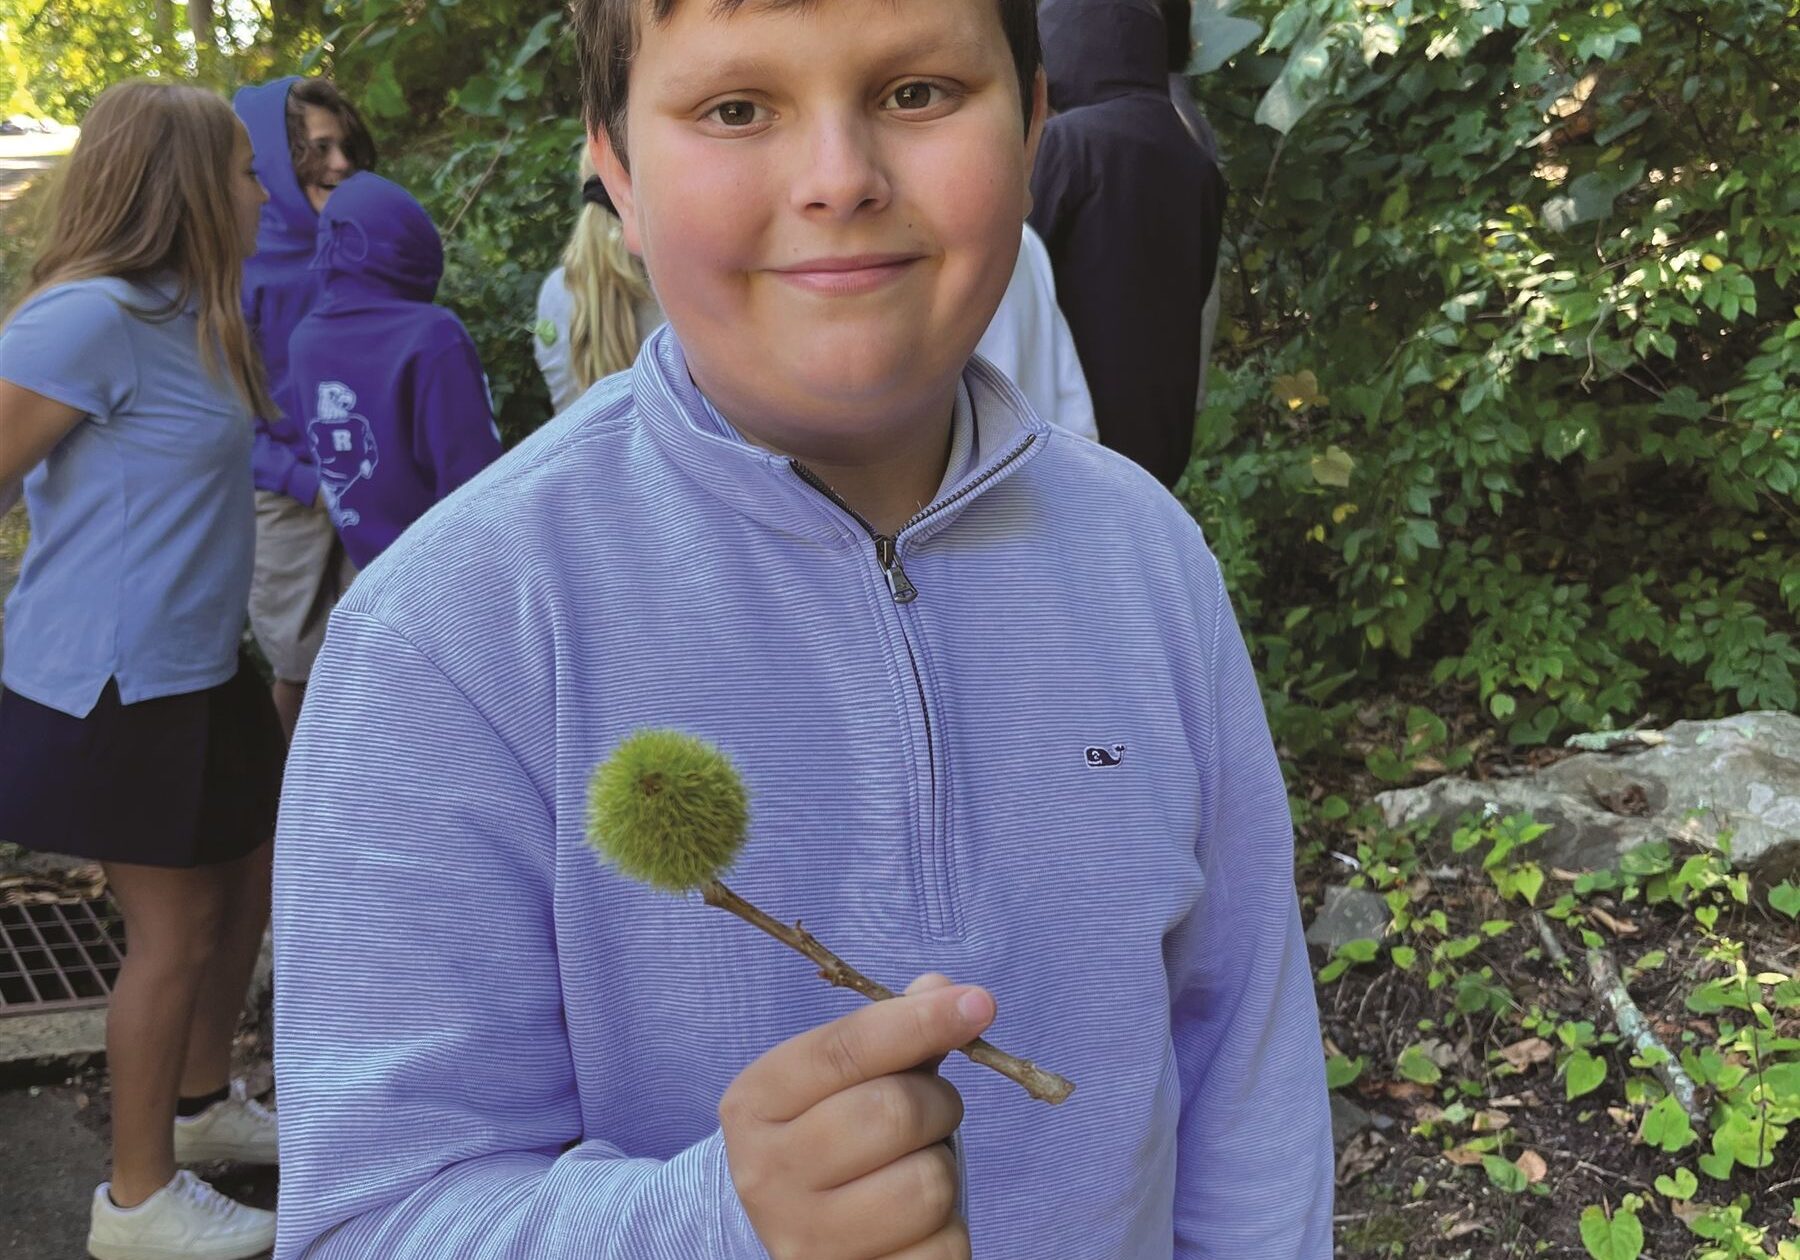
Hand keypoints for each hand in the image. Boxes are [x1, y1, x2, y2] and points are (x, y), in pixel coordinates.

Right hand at [721, 975, 992, 1259]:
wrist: (784, 1234)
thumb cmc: (827, 1141)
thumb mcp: (836, 1082)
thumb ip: (892, 1035)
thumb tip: (948, 991)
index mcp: (756, 1103)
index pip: (845, 1048)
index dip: (919, 1020)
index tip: (978, 1003)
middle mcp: (768, 1174)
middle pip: (893, 1112)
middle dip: (938, 1101)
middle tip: (932, 1109)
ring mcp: (807, 1241)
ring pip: (927, 1184)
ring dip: (942, 1168)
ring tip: (914, 1169)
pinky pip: (943, 1247)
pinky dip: (948, 1228)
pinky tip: (916, 1223)